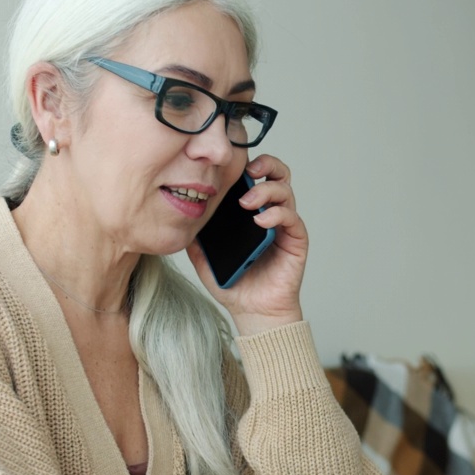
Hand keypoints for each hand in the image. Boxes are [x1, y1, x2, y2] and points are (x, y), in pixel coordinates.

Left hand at [187, 155, 305, 335]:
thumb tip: (179, 216)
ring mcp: (285, 226)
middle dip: (266, 164)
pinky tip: (261, 220)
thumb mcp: (204, 256)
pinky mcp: (296, 240)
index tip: (229, 164)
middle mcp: (271, 212)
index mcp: (251, 211)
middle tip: (250, 169)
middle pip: (277, 175)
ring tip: (247, 202)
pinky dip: (277, 214)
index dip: (247, 164)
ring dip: (267, 190)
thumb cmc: (234, 283)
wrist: (252, 311)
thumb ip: (195, 236)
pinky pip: (292, 218)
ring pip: (286, 191)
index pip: (255, 176)